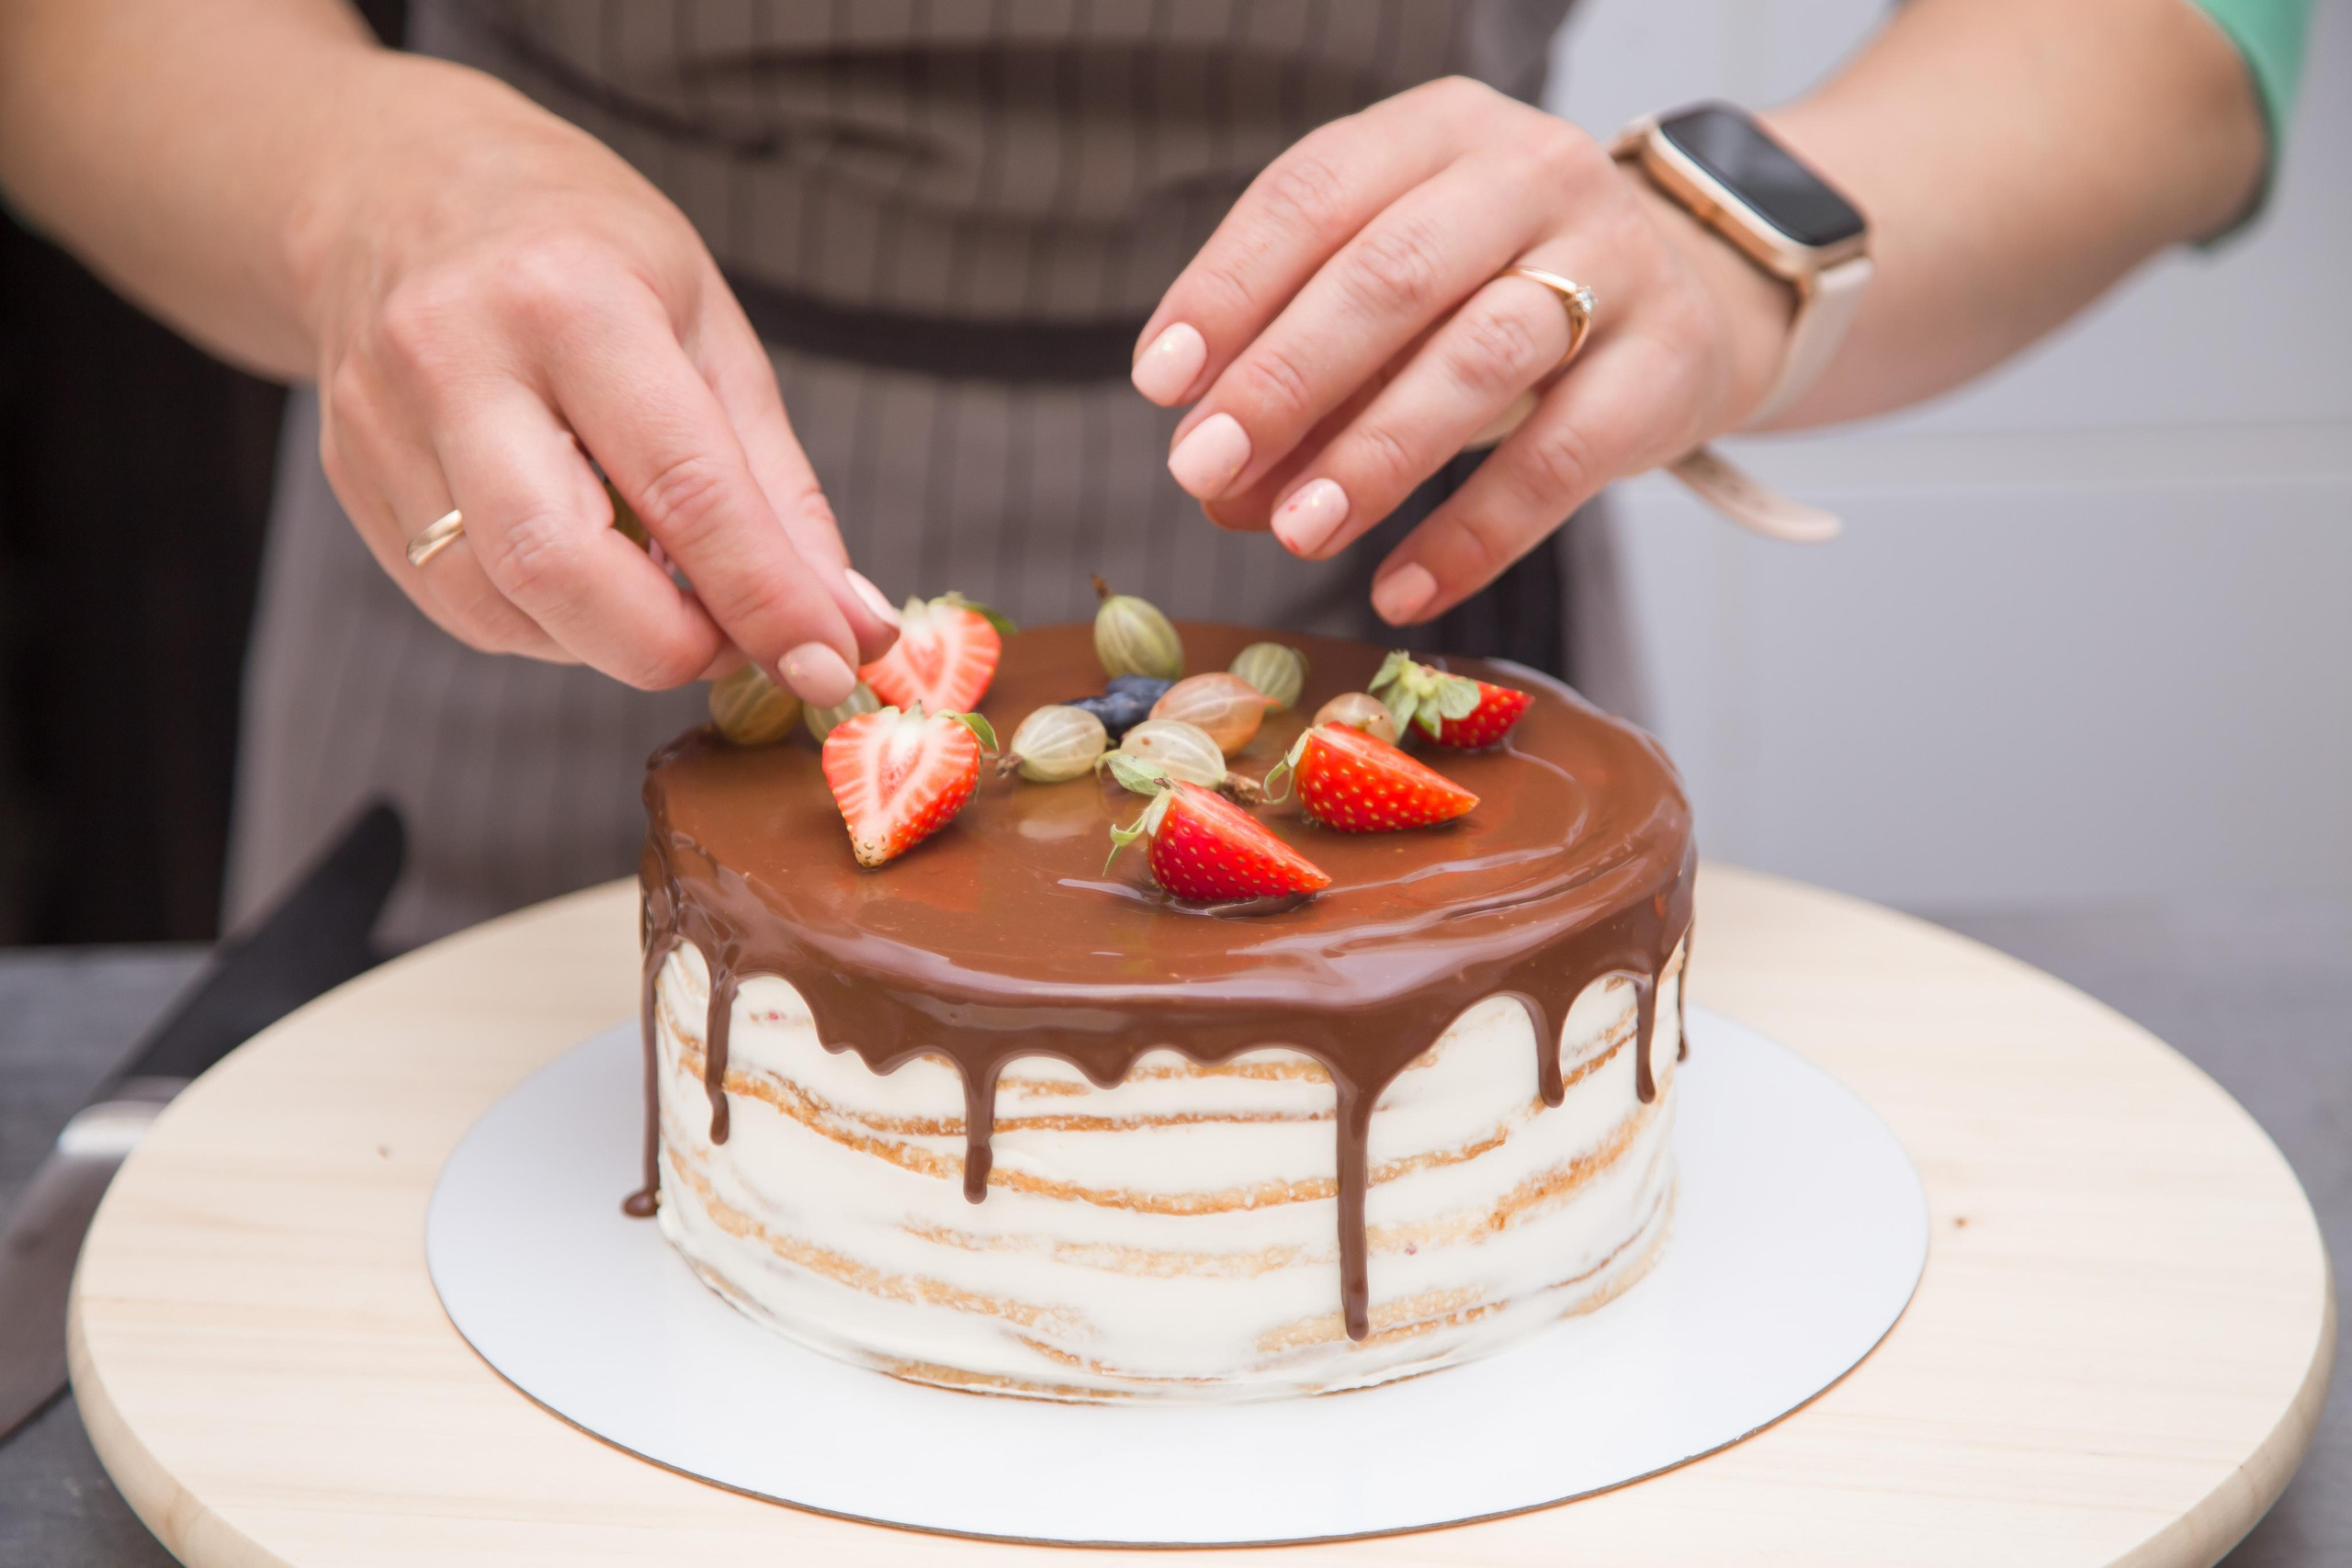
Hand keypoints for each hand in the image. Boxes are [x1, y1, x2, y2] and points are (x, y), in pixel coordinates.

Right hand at [292, 58, 897, 700]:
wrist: (394, 184)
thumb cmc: (579, 248)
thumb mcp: (708, 328)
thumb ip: (778, 488)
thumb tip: (846, 624)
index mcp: (569, 300)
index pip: (684, 489)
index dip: (767, 600)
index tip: (832, 664)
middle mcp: (456, 360)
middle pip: (561, 569)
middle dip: (671, 646)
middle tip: (738, 642)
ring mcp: (384, 425)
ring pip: (503, 608)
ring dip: (611, 641)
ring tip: (667, 592)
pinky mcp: (351, 481)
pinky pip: (464, 604)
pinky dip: (550, 622)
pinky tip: (588, 570)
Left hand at [1130, 77, 1792, 625]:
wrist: (1688, 299)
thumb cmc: (1492, 295)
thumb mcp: (1391, 306)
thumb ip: (1300, 382)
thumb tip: (1216, 487)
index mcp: (1435, 131)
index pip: (1314, 192)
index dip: (1229, 287)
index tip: (1159, 380)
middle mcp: (1528, 173)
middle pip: (1391, 273)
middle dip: (1285, 378)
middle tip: (1205, 468)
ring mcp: (1612, 260)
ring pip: (1479, 357)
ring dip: (1374, 454)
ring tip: (1297, 532)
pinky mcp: (1667, 361)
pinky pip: (1562, 456)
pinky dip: (1474, 532)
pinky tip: (1403, 588)